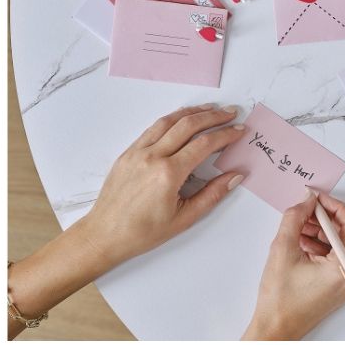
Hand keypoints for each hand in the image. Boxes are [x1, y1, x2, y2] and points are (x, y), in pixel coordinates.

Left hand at [82, 104, 245, 269]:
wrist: (104, 235)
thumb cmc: (143, 232)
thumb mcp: (184, 218)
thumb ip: (212, 194)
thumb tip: (235, 176)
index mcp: (168, 174)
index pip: (204, 144)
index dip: (225, 134)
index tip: (239, 130)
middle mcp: (152, 156)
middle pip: (188, 125)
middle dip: (213, 116)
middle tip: (231, 112)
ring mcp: (138, 151)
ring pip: (169, 121)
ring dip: (193, 112)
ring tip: (211, 108)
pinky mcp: (128, 152)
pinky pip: (153, 128)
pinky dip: (172, 118)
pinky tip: (182, 117)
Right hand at [242, 190, 344, 339]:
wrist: (275, 328)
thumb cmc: (279, 297)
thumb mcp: (282, 248)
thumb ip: (294, 217)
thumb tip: (306, 200)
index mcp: (343, 268)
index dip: (334, 206)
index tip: (317, 197)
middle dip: (329, 217)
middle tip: (309, 208)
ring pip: (344, 242)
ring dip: (324, 229)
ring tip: (300, 224)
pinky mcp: (339, 284)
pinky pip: (338, 255)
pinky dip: (323, 243)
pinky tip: (302, 240)